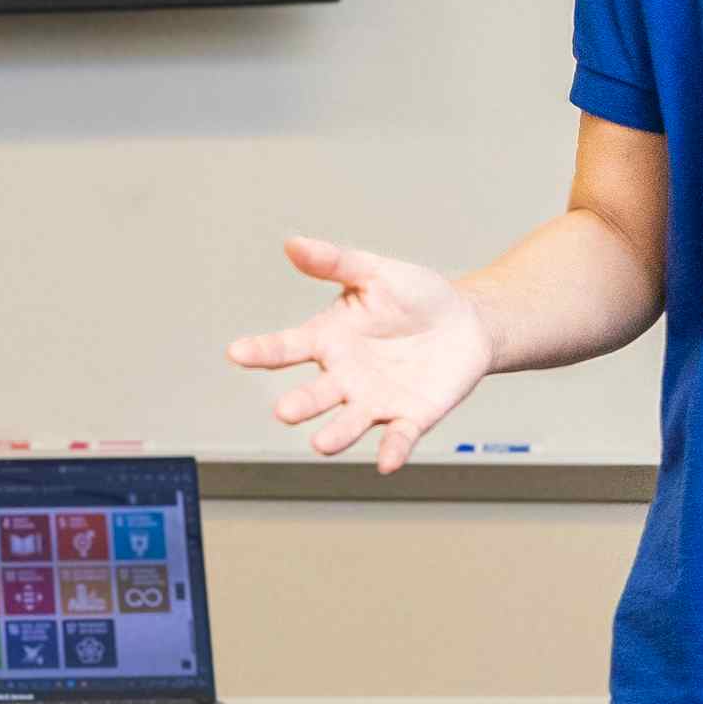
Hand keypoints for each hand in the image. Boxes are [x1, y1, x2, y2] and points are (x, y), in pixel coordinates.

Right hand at [228, 235, 491, 472]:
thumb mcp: (376, 272)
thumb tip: (293, 243)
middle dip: (301, 404)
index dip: (261, 350)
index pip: (288, 347)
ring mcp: (374, 400)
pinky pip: (398, 436)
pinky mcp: (410, 417)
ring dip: (336, 435)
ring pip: (349, 423)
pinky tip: (387, 461)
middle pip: (315, 394)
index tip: (236, 352)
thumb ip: (335, 262)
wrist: (466, 322)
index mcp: (329, 339)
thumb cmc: (416, 296)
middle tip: (285, 411)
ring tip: (321, 444)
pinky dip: (392, 449)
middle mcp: (344, 377)